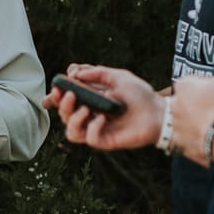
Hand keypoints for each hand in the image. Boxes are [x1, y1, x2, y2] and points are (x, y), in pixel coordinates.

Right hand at [43, 64, 163, 150]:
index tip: (56, 88)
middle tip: (69, 94)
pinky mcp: (106, 141)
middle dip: (61, 105)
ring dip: (72, 119)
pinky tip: (102, 119)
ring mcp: (97, 129)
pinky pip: (89, 139)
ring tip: (85, 109)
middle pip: (63, 115)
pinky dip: (91, 128)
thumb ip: (97, 72)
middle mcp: (90, 115)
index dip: (55, 97)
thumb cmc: (140, 94)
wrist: (159, 111)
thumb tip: (74, 72)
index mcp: (90, 100)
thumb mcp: (118, 76)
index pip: (65, 101)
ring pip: (71, 132)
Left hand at [170, 73, 213, 164]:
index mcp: (183, 85)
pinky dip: (196, 140)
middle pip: (183, 102)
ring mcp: (176, 125)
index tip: (212, 92)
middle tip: (211, 110)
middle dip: (194, 105)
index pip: (189, 83)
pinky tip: (208, 138)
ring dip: (193, 123)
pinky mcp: (180, 143)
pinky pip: (187, 140)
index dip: (202, 87)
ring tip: (211, 126)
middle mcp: (174, 104)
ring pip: (183, 122)